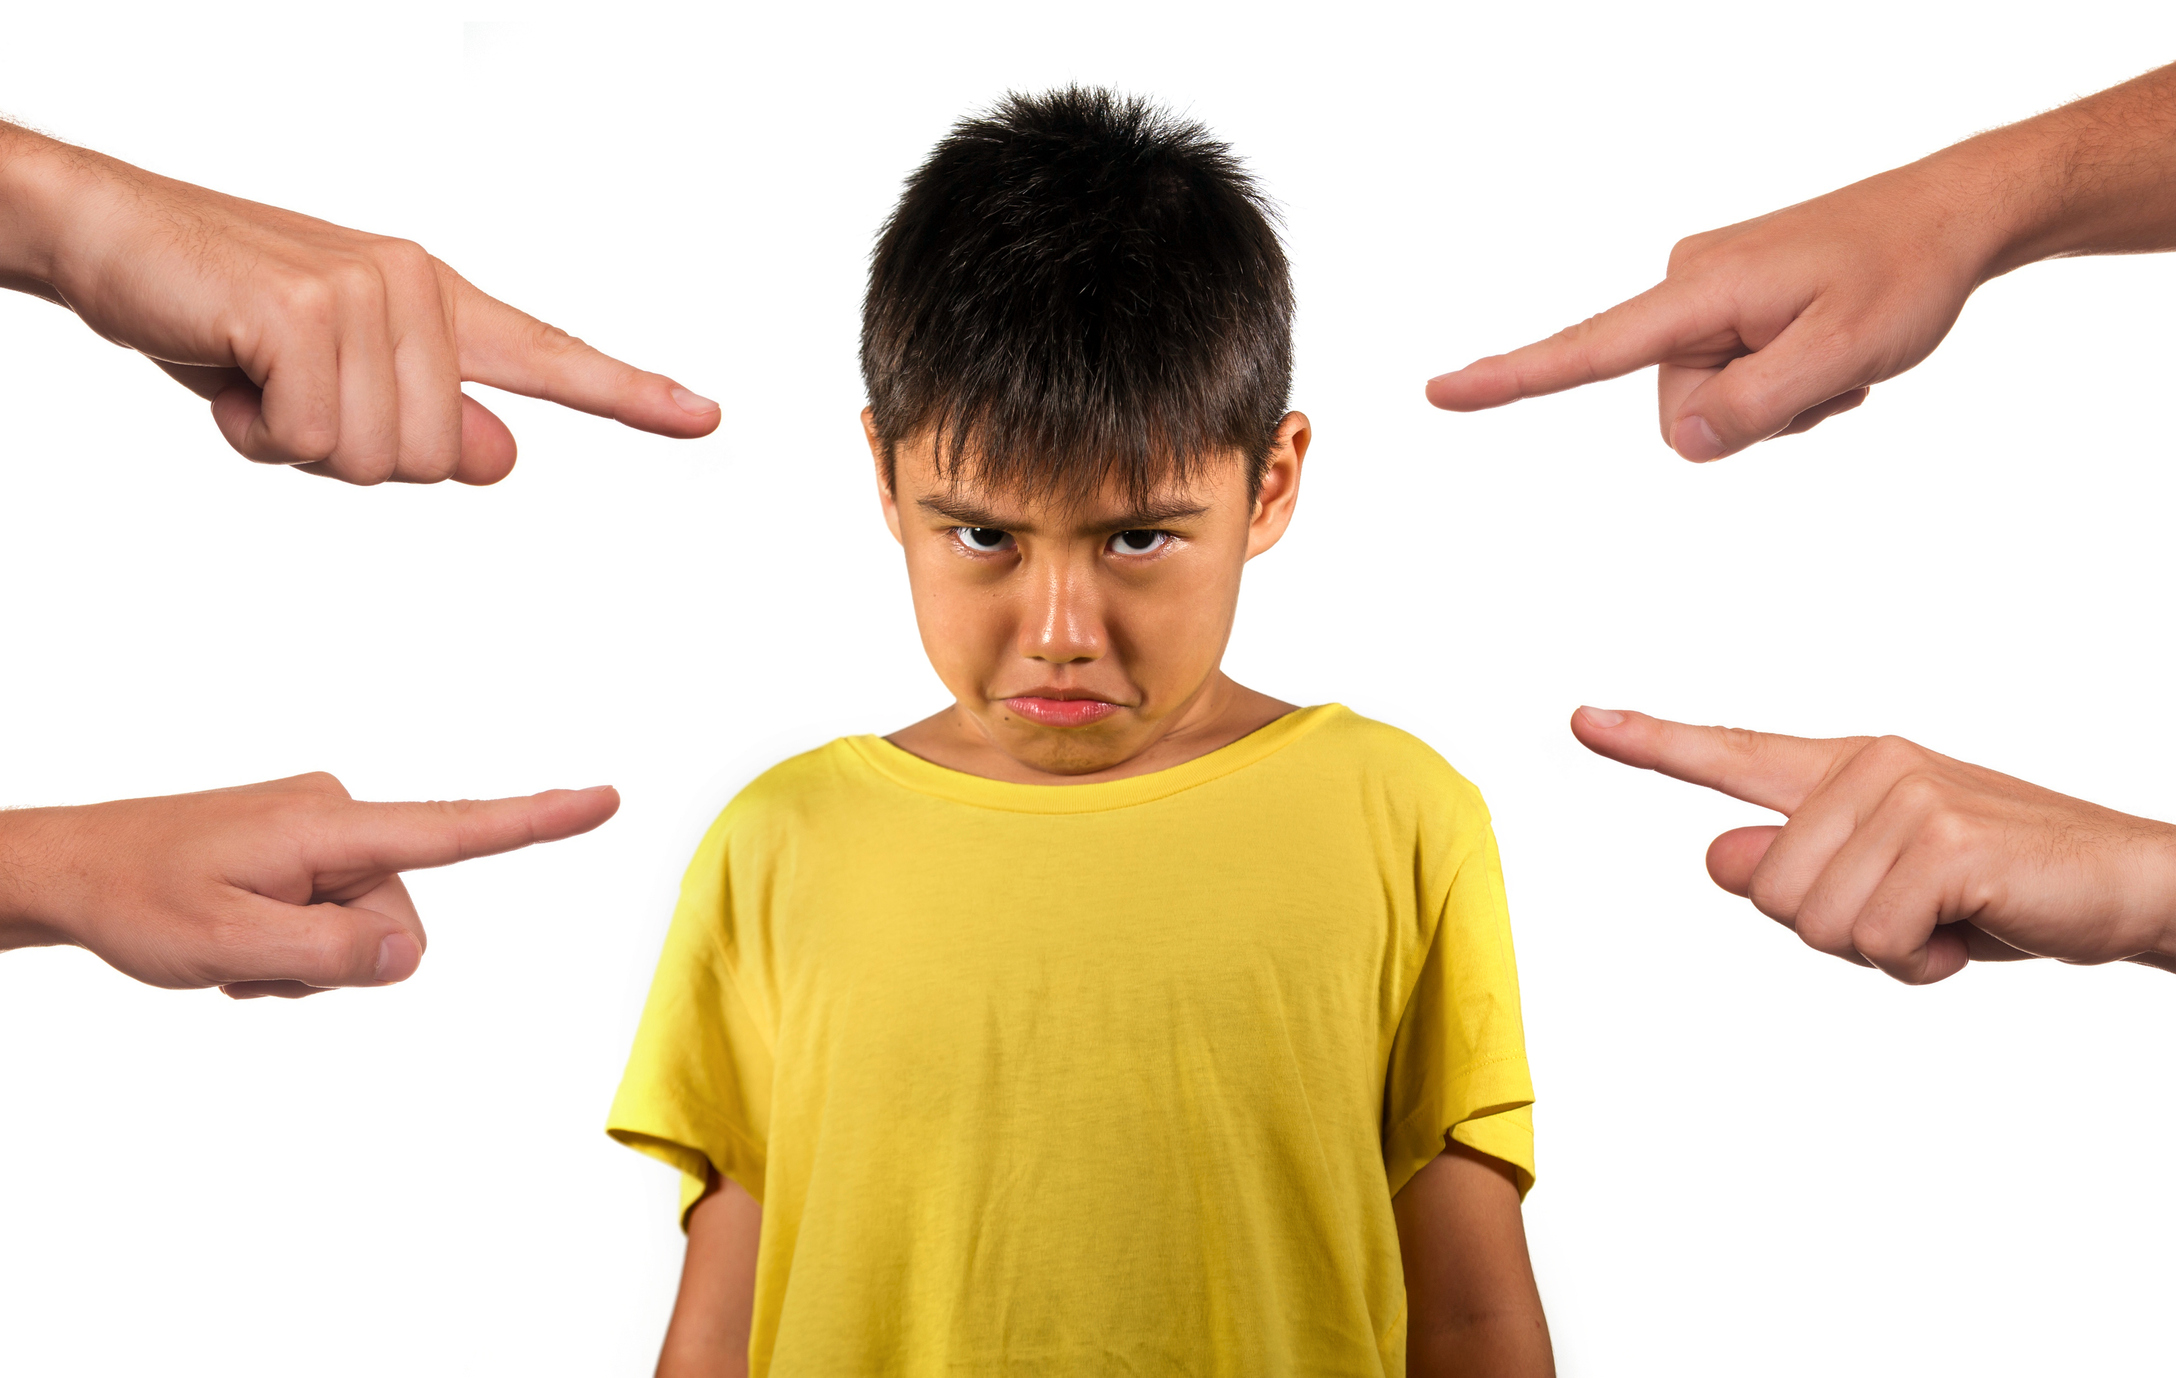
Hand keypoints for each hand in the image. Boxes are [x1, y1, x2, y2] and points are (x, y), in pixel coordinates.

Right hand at [0, 124, 719, 483]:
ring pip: (376, 458)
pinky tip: (229, 368)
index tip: (705, 416)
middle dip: (348, 454)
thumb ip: (427, 419)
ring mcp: (367, 294)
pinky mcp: (307, 312)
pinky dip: (256, 429)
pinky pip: (311, 437)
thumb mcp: (337, 382)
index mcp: (437, 306)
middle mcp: (419, 291)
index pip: (551, 357)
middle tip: (286, 392)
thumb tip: (504, 457)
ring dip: (296, 443)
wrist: (110, 239)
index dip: (631, 394)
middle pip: (436, 459)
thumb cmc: (222, 315)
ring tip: (255, 376)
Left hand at [0, 773, 618, 997]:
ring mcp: (323, 825)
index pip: (454, 829)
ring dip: (312, 955)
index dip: (537, 821)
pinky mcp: (307, 841)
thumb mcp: (230, 946)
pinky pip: (339, 909)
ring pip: (368, 924)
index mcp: (329, 824)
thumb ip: (332, 954)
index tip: (605, 800)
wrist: (70, 869)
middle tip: (254, 961)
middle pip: (398, 918)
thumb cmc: (138, 901)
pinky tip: (245, 935)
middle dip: (340, 958)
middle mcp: (338, 810)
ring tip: (241, 948)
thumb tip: (413, 954)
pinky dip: (299, 939)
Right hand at [1424, 63, 2175, 461]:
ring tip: (1836, 356)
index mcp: (1698, 292)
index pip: (1585, 349)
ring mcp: (1707, 293)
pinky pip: (1732, 373)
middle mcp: (1686, 286)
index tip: (1439, 393)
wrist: (1955, 214)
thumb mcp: (1843, 357)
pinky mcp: (1728, 300)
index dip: (1509, 378)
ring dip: (1775, 399)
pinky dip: (1781, 380)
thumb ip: (1755, 409)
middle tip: (1831, 373)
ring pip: (1710, 399)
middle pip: (1680, 408)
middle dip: (1751, 414)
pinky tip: (1828, 348)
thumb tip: (1684, 442)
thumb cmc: (1905, 275)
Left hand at [1570, 707, 2175, 983]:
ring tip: (1945, 918)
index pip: (1731, 754)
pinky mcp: (1942, 839)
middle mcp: (1868, 767)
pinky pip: (1872, 936)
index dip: (1652, 743)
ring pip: (1812, 920)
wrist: (2126, 888)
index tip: (1584, 721)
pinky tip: (1966, 930)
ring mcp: (1905, 795)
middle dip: (1836, 932)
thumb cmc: (1998, 891)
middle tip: (1916, 915)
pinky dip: (1917, 960)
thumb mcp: (1883, 887)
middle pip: (1766, 891)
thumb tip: (1720, 854)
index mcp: (1846, 771)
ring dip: (1881, 948)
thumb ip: (1799, 869)